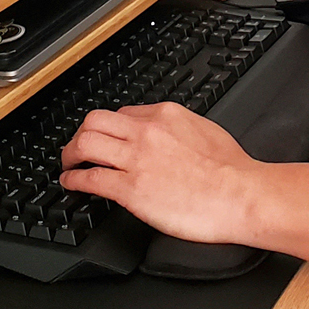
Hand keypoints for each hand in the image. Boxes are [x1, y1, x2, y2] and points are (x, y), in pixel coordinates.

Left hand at [59, 104, 262, 245]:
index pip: (123, 113)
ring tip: (68, 164)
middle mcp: (146, 131)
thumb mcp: (205, 131)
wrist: (240, 195)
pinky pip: (90, 178)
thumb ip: (180, 129)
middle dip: (80, 134)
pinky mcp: (130, 188)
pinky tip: (71, 184)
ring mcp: (136, 159)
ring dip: (70, 154)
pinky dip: (73, 180)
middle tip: (77, 147)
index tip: (107, 138)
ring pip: (85, 144)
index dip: (110, 128)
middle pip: (95, 121)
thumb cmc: (233, 172)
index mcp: (166, 115)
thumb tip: (171, 137)